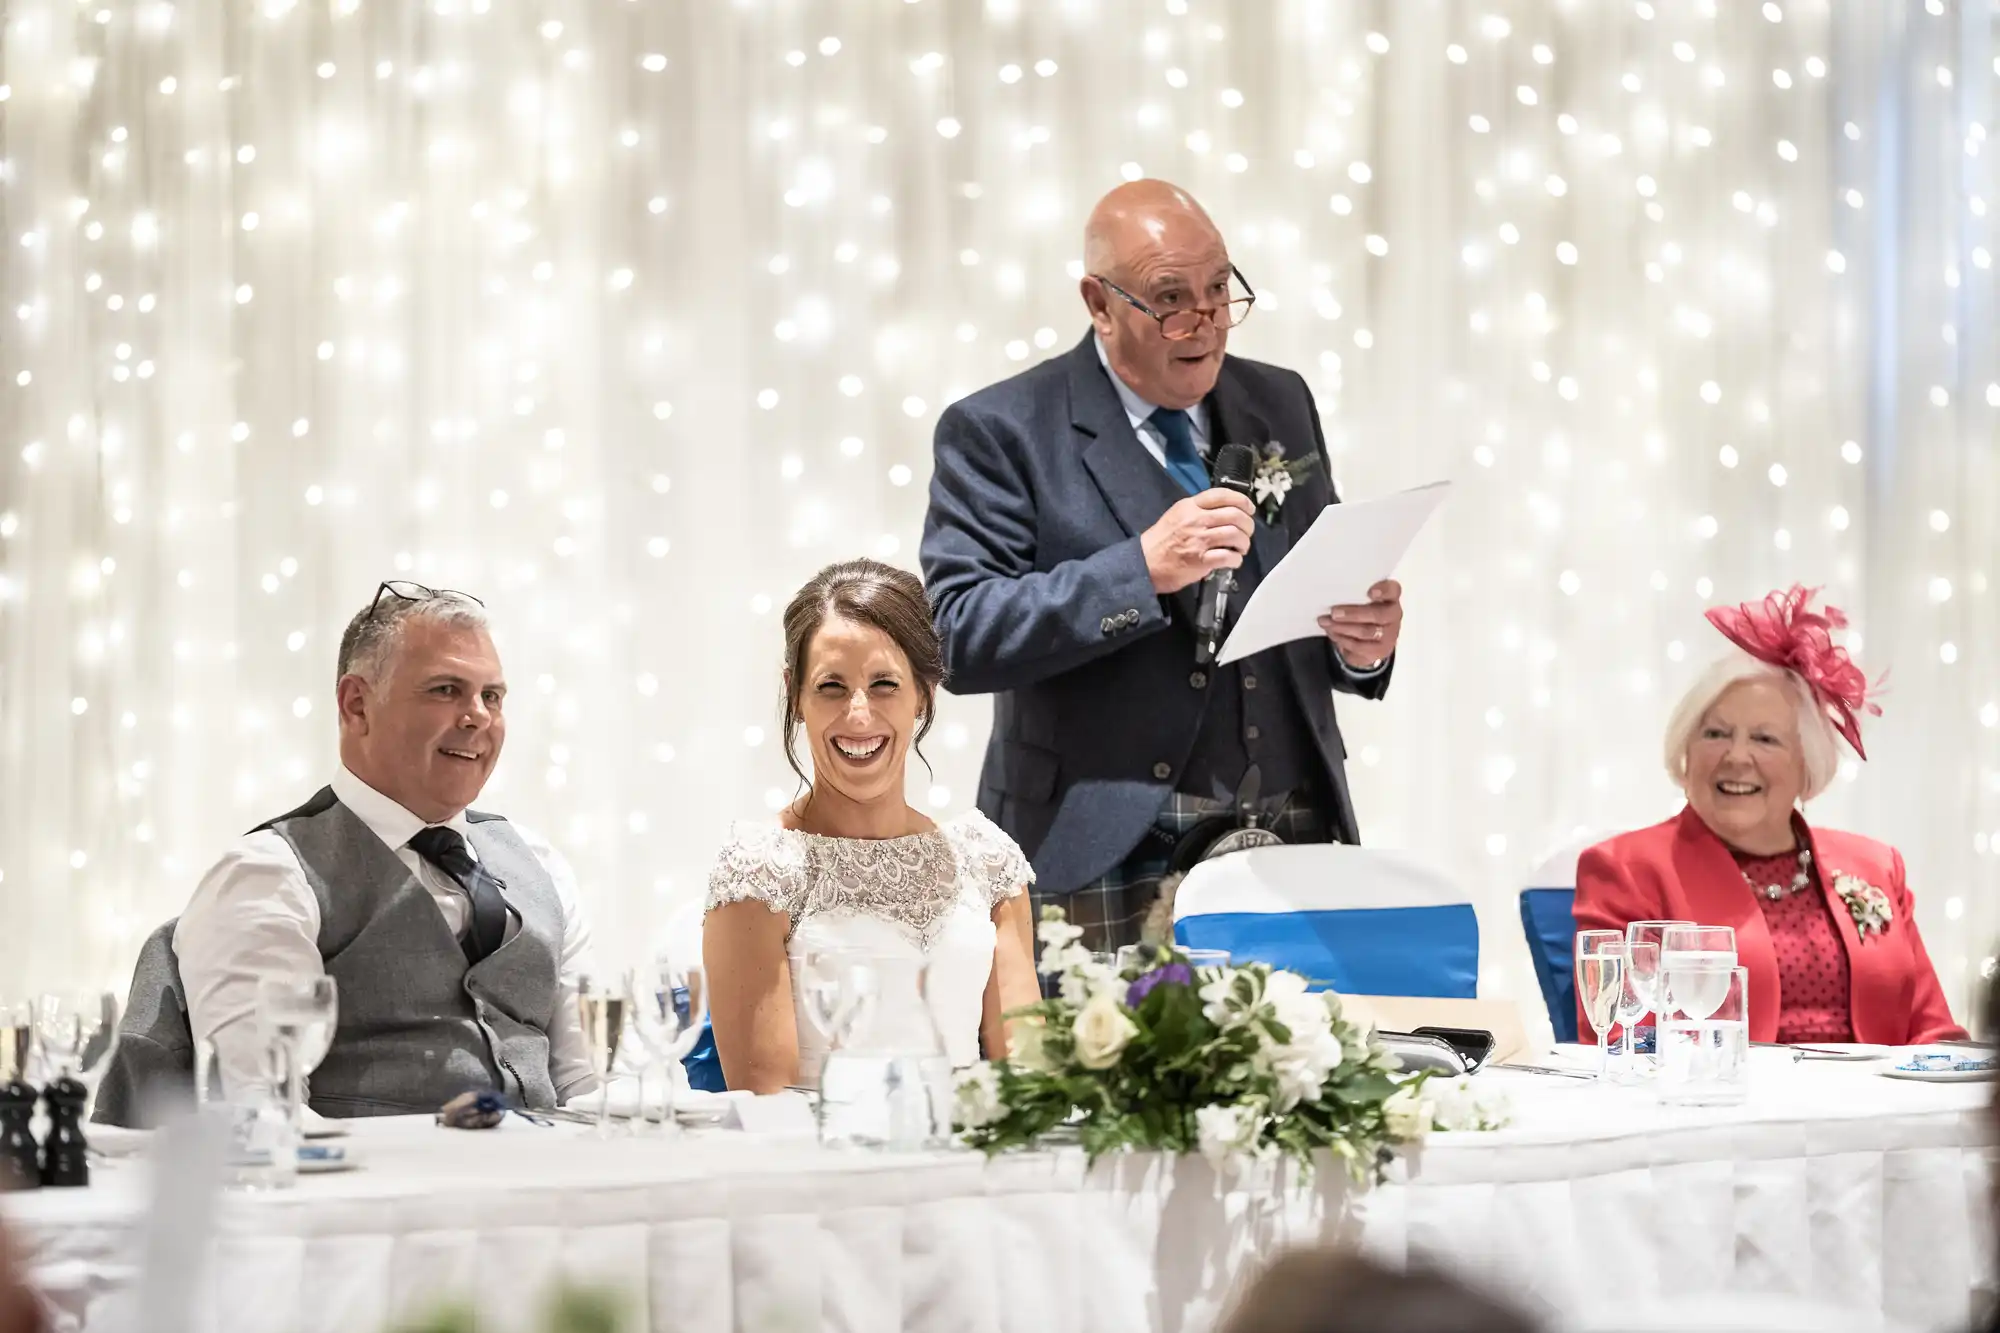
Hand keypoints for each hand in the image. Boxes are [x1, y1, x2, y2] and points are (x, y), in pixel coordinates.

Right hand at [1140, 489, 1254, 594]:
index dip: (1242, 500)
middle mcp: (1196, 520)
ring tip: (1241, 548)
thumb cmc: (1159, 542)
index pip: (1222, 495)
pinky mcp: (1201, 560)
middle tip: (1247, 532)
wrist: (1143, 563)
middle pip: (1235, 515)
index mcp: (1190, 506)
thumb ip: (1197, 510)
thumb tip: (1223, 512)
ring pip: (1235, 535)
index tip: (1249, 509)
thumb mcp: (1176, 515)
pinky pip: (1228, 557)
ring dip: (1244, 543)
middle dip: (1247, 525)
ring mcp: (1199, 540)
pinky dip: (1236, 560)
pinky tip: (1233, 561)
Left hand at [1318, 580, 1401, 668]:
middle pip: (1379, 614)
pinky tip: (1331, 632)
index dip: (1384, 591)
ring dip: (1342, 627)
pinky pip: (1359, 646)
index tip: (1370, 592)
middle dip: (1353, 614)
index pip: (1393, 590)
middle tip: (1334, 612)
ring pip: (1366, 631)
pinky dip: (1342, 638)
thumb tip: (1332, 594)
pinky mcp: (1380, 650)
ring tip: (1326, 622)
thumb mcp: (1361, 599)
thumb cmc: (1363, 611)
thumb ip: (1354, 594)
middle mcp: (1393, 614)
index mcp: (1390, 597)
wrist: (1368, 639)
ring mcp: (1389, 634)